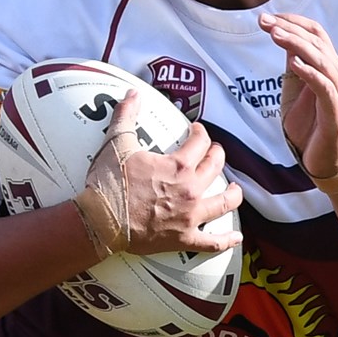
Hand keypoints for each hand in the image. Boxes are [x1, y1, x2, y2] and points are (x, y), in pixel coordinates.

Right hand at [73, 88, 243, 256]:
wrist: (101, 221)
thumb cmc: (109, 184)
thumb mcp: (116, 144)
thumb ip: (126, 116)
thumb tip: (132, 94)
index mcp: (177, 166)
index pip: (200, 143)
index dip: (201, 133)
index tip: (197, 131)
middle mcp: (190, 189)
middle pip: (215, 168)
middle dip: (217, 156)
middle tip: (215, 153)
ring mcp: (190, 215)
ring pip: (224, 203)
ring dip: (233, 194)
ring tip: (235, 189)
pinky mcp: (184, 238)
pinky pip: (212, 242)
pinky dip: (226, 239)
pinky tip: (236, 236)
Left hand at [259, 13, 337, 192]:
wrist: (327, 163)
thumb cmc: (312, 128)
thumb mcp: (297, 92)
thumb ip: (295, 69)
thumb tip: (285, 44)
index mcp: (330, 70)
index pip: (317, 35)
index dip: (295, 23)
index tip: (269, 17)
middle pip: (318, 43)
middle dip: (289, 29)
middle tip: (264, 21)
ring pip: (322, 61)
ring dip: (297, 45)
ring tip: (275, 34)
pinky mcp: (337, 113)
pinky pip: (326, 89)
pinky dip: (310, 74)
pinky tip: (294, 63)